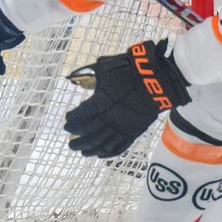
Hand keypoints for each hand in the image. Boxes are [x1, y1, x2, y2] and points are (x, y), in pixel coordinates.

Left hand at [64, 39, 189, 157]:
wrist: (154, 79)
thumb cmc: (127, 70)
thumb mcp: (102, 67)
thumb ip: (87, 75)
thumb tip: (73, 79)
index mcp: (98, 102)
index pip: (80, 115)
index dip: (72, 119)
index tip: (67, 121)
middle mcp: (108, 118)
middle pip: (88, 131)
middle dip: (77, 136)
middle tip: (69, 140)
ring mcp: (122, 127)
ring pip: (102, 142)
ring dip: (89, 148)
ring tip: (80, 150)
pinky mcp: (134, 132)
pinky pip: (119, 146)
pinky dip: (108, 152)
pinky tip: (99, 154)